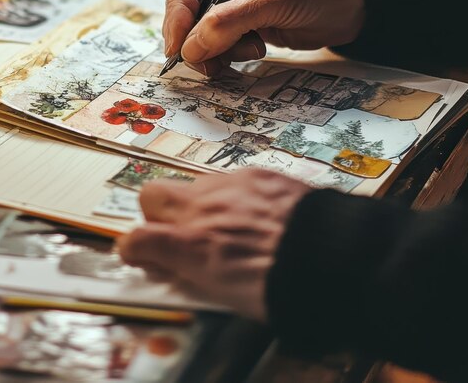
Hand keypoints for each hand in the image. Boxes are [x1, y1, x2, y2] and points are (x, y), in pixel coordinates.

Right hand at [118, 168, 310, 320]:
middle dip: (156, 213)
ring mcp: (229, 186)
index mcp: (192, 246)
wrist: (334, 257)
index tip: (141, 254)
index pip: (136, 240)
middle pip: (151, 194)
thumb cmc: (284, 288)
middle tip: (177, 231)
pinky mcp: (257, 173)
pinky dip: (233, 195)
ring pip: (192, 185)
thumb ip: (194, 272)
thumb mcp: (228, 294)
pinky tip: (256, 212)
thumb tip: (177, 264)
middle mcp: (203, 209)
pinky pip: (230, 180)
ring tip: (228, 223)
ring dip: (199, 204)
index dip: (134, 249)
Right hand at [163, 0, 364, 74]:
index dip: (176, 9)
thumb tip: (190, 48)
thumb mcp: (271, 1)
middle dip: (195, 36)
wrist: (349, 11)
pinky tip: (255, 49)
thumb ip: (227, 23)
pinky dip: (228, 53)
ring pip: (198, 29)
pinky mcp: (238, 21)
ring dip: (216, 48)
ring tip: (248, 50)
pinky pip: (216, 41)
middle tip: (204, 61)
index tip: (179, 42)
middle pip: (185, 6)